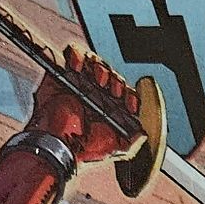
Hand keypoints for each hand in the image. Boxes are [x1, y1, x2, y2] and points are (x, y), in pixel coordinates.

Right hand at [28, 48, 139, 167]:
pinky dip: (77, 55)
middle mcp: (95, 94)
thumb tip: (145, 133)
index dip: (131, 96)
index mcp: (109, 108)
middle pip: (112, 75)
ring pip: (95, 62)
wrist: (59, 145)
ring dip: (100, 68)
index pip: (126, 93)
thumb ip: (133, 141)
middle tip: (112, 92)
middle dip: (116, 81)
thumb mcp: (117, 148)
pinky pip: (73, 54)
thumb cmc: (85, 149)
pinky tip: (78, 67)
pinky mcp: (62, 74)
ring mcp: (79, 82)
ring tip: (99, 80)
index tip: (129, 106)